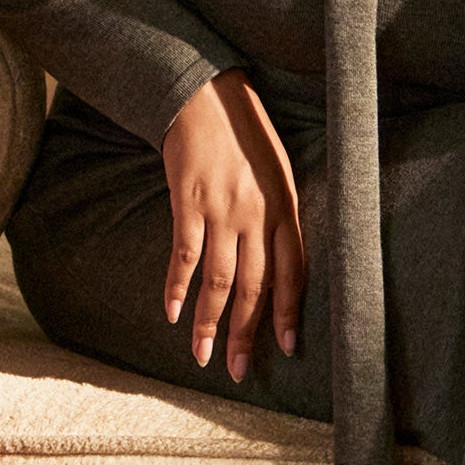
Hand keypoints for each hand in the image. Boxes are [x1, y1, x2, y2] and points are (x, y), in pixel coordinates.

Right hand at [161, 73, 305, 380]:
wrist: (206, 94)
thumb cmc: (245, 133)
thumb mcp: (278, 171)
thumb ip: (280, 215)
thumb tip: (278, 263)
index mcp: (286, 207)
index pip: (293, 272)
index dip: (288, 313)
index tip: (286, 348)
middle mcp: (257, 213)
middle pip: (255, 287)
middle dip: (247, 334)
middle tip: (239, 371)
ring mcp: (222, 209)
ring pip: (219, 281)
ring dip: (209, 323)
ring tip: (203, 356)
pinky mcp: (188, 201)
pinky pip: (184, 255)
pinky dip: (176, 286)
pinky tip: (171, 312)